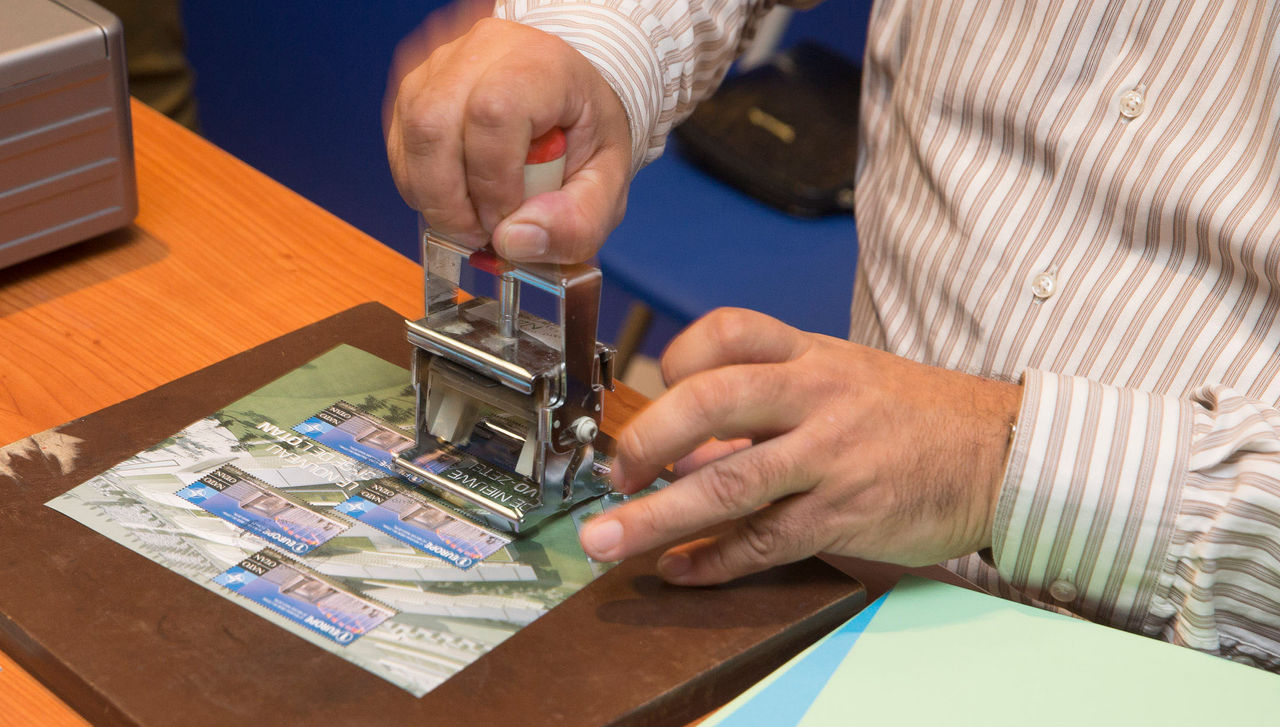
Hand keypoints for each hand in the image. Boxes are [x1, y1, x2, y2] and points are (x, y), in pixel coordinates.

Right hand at [386, 14, 632, 262]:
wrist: (569, 99)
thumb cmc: (587, 133)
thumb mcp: (608, 184)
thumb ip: (575, 222)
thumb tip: (513, 242)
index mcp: (540, 63)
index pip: (493, 114)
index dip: (493, 183)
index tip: (507, 220)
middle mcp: (481, 51)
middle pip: (434, 125)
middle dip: (451, 202)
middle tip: (481, 233)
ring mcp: (439, 65)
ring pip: (411, 137)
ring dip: (433, 198)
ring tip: (471, 217)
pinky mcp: (414, 87)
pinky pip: (401, 147)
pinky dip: (422, 187)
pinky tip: (456, 195)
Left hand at [581, 308, 1022, 583]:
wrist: (999, 452)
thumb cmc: (913, 414)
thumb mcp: (844, 377)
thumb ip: (770, 396)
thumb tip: (687, 438)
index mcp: (811, 355)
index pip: (728, 332)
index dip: (678, 357)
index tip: (653, 389)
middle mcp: (816, 397)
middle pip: (712, 401)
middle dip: (647, 439)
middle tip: (613, 471)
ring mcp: (831, 457)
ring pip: (730, 483)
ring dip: (658, 517)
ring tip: (610, 538)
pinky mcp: (846, 514)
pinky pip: (766, 541)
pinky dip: (715, 561)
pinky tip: (681, 569)